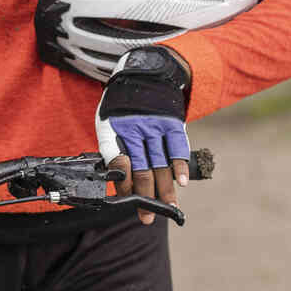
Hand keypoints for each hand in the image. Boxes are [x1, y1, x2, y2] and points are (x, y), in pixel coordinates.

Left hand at [95, 46, 193, 226]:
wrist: (144, 73)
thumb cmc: (122, 106)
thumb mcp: (108, 121)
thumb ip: (112, 148)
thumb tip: (118, 180)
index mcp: (112, 130)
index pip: (116, 162)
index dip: (122, 184)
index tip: (126, 202)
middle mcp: (133, 129)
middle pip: (140, 169)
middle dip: (144, 196)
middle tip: (147, 217)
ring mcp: (154, 126)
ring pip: (160, 163)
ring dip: (165, 188)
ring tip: (169, 208)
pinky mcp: (171, 123)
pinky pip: (177, 147)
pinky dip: (180, 165)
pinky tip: (182, 183)